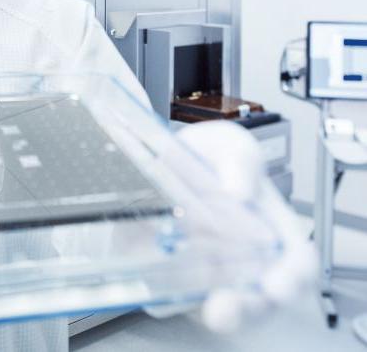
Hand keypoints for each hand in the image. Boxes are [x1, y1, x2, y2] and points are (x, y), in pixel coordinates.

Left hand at [176, 120, 316, 332]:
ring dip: (212, 312)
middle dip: (248, 309)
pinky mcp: (174, 275)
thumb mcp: (229, 145)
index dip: (293, 276)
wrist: (162, 155)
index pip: (297, 261)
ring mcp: (210, 270)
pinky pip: (175, 298)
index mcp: (270, 227)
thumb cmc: (207, 155)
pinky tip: (161, 284)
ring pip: (219, 307)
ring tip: (203, 307)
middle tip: (229, 307)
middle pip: (261, 298)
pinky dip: (171, 297)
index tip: (278, 284)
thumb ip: (240, 161)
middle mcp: (244, 257)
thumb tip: (239, 190)